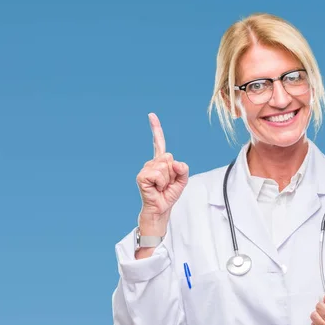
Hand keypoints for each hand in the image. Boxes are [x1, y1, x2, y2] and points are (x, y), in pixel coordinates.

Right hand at [136, 113, 188, 235]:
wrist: (161, 209)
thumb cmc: (168, 195)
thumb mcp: (182, 180)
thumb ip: (183, 169)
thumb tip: (175, 163)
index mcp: (160, 161)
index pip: (159, 142)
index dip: (155, 129)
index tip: (151, 115)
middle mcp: (151, 162)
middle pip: (169, 157)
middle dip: (173, 173)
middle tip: (167, 184)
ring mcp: (146, 169)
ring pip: (165, 167)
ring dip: (167, 180)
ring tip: (161, 187)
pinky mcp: (142, 176)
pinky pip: (158, 174)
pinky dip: (161, 183)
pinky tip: (156, 188)